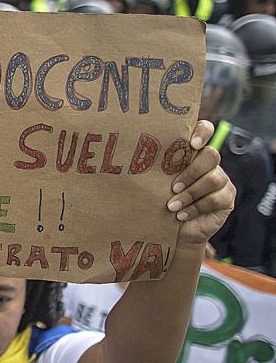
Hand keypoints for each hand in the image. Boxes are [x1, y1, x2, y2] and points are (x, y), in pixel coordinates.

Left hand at [167, 120, 234, 245]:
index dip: (202, 132)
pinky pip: (216, 198)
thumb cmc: (158, 203)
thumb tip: (135, 158)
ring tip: (172, 206)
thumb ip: (155, 169)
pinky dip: (196, 208)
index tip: (192, 144)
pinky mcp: (227, 198)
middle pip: (210, 155)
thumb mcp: (155, 184)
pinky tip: (182, 215)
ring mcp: (221, 180)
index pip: (204, 130)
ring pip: (213, 178)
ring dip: (190, 193)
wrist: (170, 232)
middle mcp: (209, 163)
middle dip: (191, 172)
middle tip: (173, 187)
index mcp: (191, 153)